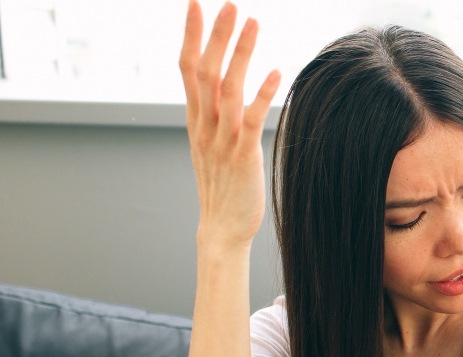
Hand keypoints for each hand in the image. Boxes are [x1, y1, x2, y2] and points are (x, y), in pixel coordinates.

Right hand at [179, 0, 280, 245]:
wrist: (222, 228)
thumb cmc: (223, 184)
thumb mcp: (212, 142)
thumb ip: (215, 113)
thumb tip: (223, 85)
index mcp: (196, 119)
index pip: (188, 68)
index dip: (192, 36)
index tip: (195, 4)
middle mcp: (204, 125)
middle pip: (205, 71)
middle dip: (216, 35)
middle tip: (228, 3)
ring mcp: (222, 139)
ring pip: (227, 88)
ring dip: (240, 54)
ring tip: (253, 22)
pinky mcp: (243, 155)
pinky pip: (251, 120)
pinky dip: (262, 94)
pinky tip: (275, 71)